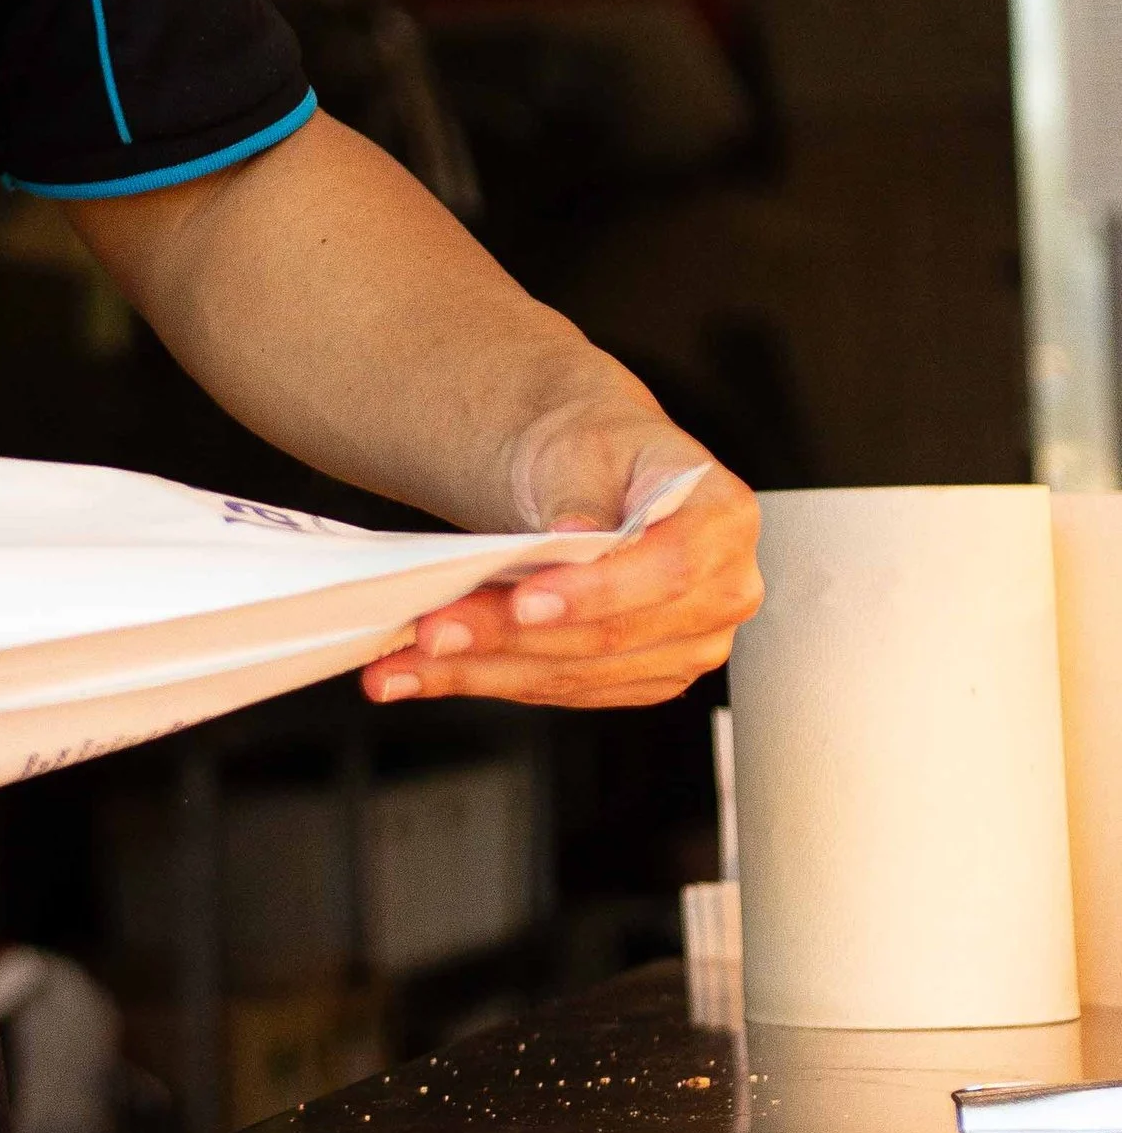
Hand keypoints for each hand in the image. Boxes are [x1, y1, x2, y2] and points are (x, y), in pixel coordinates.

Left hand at [360, 419, 760, 712]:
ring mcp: (689, 645)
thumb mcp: (584, 442)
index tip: (525, 600)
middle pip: (612, 635)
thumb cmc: (593, 446)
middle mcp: (723, 592)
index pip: (666, 569)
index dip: (596, 592)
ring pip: (579, 674)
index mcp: (724, 518)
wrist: (588, 468)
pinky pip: (564, 690)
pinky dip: (489, 682)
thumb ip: (582, 492)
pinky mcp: (644, 676)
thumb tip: (573, 535)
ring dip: (483, 671)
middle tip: (432, 630)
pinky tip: (427, 675)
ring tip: (407, 661)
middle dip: (510, 637)